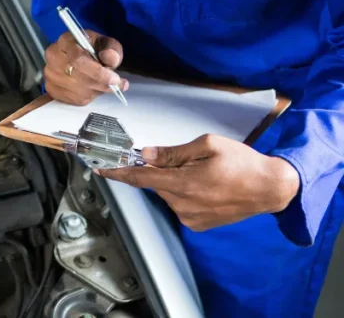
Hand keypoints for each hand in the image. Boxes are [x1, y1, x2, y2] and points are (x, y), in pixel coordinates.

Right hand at [43, 30, 127, 104]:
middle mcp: (53, 56)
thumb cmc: (95, 49)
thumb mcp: (107, 44)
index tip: (114, 79)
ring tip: (105, 84)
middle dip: (101, 83)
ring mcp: (50, 74)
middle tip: (117, 85)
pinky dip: (89, 97)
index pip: (77, 58)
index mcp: (66, 41)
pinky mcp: (52, 89)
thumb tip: (110, 58)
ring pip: (78, 90)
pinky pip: (75, 99)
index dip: (97, 71)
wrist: (83, 57)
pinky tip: (94, 88)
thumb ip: (112, 49)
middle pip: (78, 76)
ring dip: (97, 90)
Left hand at [97, 134, 300, 231]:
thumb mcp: (207, 145)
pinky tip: (206, 187)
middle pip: (156, 183)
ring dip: (176, 182)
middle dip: (162, 170)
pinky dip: (185, 193)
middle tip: (187, 161)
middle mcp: (183, 204)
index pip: (140, 177)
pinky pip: (179, 204)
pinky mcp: (197, 224)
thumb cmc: (242, 163)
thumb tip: (146, 154)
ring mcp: (190, 217)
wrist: (270, 188)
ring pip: (168, 193)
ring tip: (204, 175)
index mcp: (184, 183)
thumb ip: (173, 153)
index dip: (118, 172)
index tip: (100, 168)